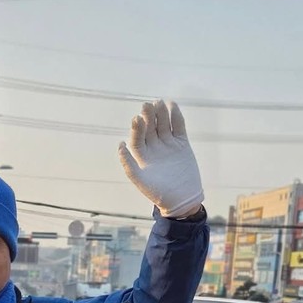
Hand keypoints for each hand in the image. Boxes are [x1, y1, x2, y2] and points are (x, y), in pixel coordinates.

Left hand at [117, 99, 203, 218]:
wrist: (181, 199)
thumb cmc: (157, 192)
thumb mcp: (139, 179)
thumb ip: (128, 163)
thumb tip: (120, 145)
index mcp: (142, 155)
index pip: (137, 137)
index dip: (137, 128)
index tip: (137, 118)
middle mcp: (154, 147)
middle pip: (150, 128)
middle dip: (148, 117)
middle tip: (147, 105)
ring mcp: (168, 144)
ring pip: (163, 125)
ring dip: (161, 114)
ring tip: (159, 103)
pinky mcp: (182, 144)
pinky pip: (178, 127)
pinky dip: (176, 117)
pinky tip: (173, 106)